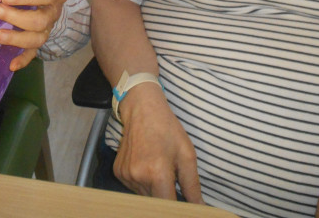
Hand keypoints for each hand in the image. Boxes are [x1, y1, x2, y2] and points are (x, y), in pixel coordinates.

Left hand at [0, 0, 68, 70]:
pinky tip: (9, 65)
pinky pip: (32, 56)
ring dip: (17, 39)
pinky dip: (22, 61)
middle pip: (40, 20)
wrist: (49, 2)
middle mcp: (53, 13)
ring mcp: (46, 31)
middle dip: (18, 17)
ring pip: (37, 40)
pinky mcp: (37, 44)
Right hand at [114, 83, 203, 202]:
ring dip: (154, 189)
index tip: (183, 205)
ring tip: (158, 167)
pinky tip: (147, 165)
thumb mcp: (187, 155)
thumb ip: (192, 185)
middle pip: (156, 202)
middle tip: (172, 179)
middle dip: (166, 196)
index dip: (178, 209)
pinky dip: (143, 182)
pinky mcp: (118, 172)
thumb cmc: (168, 129)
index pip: (168, 207)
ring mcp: (126, 175)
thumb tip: (200, 208)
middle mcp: (138, 177)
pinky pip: (134, 187)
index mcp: (158, 174)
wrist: (142, 109)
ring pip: (144, 196)